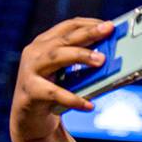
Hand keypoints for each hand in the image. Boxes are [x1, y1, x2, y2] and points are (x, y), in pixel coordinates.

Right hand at [10, 18, 113, 141]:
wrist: (29, 117)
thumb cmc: (53, 90)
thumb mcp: (67, 73)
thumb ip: (82, 63)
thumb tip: (112, 59)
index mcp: (45, 43)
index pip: (68, 27)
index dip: (89, 24)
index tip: (109, 24)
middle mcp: (35, 52)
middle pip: (64, 39)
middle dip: (88, 33)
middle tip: (109, 30)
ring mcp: (31, 71)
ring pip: (57, 57)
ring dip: (80, 56)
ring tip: (102, 60)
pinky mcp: (32, 91)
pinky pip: (55, 93)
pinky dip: (74, 99)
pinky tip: (90, 105)